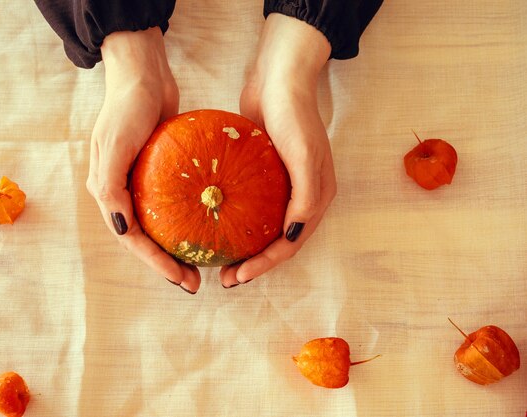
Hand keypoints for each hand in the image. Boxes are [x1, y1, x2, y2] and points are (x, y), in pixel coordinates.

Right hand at [86, 28, 201, 293]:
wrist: (143, 74)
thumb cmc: (126, 107)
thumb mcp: (115, 145)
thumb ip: (111, 187)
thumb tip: (120, 228)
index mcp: (107, 192)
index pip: (133, 240)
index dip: (156, 264)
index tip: (182, 280)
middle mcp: (123, 192)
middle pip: (147, 239)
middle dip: (169, 264)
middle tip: (196, 282)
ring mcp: (142, 182)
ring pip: (161, 225)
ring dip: (179, 247)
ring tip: (204, 264)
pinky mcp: (161, 170)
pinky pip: (176, 202)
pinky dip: (188, 218)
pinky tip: (209, 225)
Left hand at [220, 13, 336, 286]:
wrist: (278, 78)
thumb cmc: (295, 117)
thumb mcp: (306, 157)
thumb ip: (304, 200)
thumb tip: (291, 237)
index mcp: (316, 199)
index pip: (290, 244)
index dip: (266, 265)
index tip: (238, 276)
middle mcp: (300, 197)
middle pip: (276, 242)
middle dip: (253, 264)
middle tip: (225, 278)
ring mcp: (281, 185)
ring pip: (261, 227)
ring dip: (243, 247)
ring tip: (218, 260)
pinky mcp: (262, 173)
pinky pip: (248, 204)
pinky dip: (235, 220)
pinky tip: (214, 225)